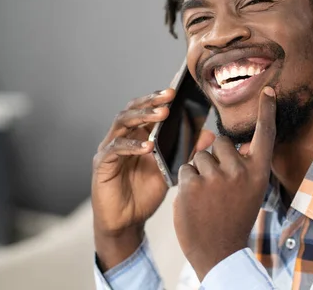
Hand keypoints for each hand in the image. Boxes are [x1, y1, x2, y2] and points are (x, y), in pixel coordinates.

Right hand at [92, 88, 214, 269]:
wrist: (127, 222)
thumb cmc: (146, 194)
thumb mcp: (172, 170)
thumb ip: (187, 152)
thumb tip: (210, 135)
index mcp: (138, 134)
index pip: (147, 109)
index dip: (159, 98)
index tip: (177, 90)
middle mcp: (122, 136)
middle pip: (133, 109)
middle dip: (151, 101)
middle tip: (169, 96)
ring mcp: (110, 148)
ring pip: (122, 122)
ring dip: (142, 116)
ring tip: (161, 114)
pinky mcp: (102, 163)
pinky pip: (115, 149)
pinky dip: (132, 146)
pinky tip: (147, 146)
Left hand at [173, 87, 276, 280]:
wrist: (219, 252)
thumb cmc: (234, 218)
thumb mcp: (250, 191)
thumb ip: (244, 166)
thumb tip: (231, 141)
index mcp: (258, 173)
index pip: (265, 136)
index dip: (267, 112)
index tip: (268, 90)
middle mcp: (240, 172)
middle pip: (219, 143)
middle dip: (214, 158)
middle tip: (219, 186)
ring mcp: (216, 178)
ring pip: (200, 156)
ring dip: (200, 172)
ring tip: (207, 197)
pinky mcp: (193, 185)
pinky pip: (186, 169)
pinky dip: (187, 183)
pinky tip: (195, 201)